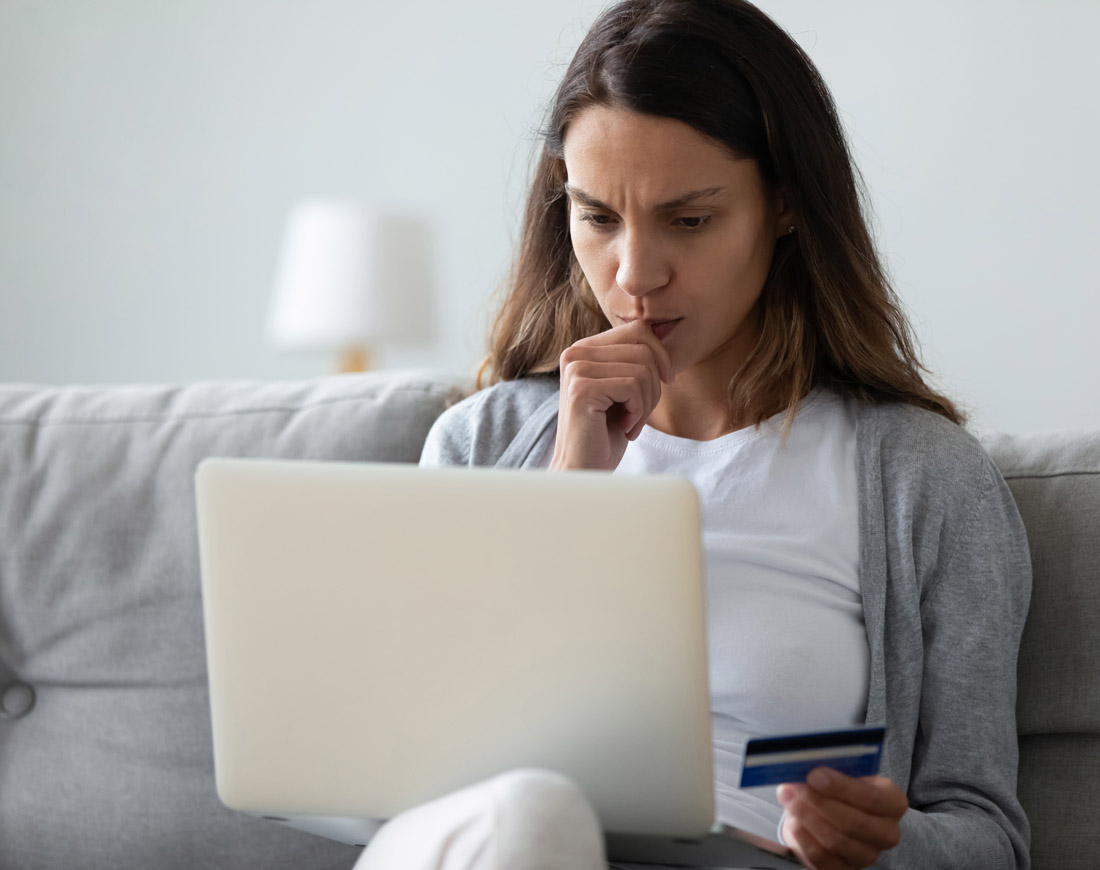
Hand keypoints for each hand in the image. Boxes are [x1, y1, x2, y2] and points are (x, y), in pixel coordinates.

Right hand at [549, 321, 674, 470]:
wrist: (583, 471)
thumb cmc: (606, 435)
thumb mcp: (624, 390)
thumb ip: (635, 361)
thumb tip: (664, 335)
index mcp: (584, 349)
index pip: (637, 330)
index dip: (661, 356)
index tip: (665, 383)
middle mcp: (575, 353)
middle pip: (643, 349)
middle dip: (654, 385)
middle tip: (640, 414)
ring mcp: (576, 369)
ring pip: (642, 369)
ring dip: (647, 403)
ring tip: (631, 423)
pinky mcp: (581, 389)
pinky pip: (633, 386)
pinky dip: (638, 413)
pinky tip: (624, 428)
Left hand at [777, 769, 906, 869]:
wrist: (834, 811)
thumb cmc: (841, 788)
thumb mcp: (843, 771)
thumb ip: (831, 768)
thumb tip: (805, 764)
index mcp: (892, 802)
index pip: (872, 797)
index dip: (841, 787)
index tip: (814, 775)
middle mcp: (886, 832)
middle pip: (853, 822)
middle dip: (818, 802)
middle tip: (795, 788)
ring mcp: (868, 855)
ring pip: (835, 840)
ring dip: (806, 818)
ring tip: (789, 800)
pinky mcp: (846, 868)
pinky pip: (821, 858)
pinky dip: (803, 838)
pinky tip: (793, 821)